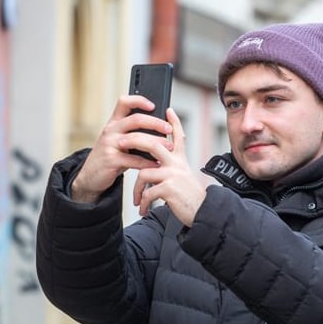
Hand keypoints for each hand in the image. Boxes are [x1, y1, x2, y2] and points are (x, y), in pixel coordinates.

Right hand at [71, 95, 172, 202]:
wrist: (91, 176)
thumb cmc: (112, 157)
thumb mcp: (120, 141)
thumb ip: (135, 133)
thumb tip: (162, 128)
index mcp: (114, 122)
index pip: (124, 102)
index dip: (139, 100)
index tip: (154, 105)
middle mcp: (110, 130)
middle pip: (135, 119)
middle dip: (155, 123)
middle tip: (169, 129)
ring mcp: (109, 144)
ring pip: (136, 139)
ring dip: (156, 143)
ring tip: (169, 147)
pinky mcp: (110, 160)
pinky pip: (133, 159)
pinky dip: (147, 162)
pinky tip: (157, 164)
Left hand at [129, 108, 206, 225]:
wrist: (202, 212)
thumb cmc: (188, 196)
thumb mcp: (183, 177)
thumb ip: (172, 167)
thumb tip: (156, 164)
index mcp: (180, 160)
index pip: (178, 136)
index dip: (174, 122)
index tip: (168, 110)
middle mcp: (177, 164)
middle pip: (154, 144)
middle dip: (135, 141)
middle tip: (120, 143)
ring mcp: (173, 175)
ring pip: (144, 173)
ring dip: (137, 189)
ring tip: (137, 200)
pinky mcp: (169, 189)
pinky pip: (148, 192)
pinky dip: (143, 202)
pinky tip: (143, 208)